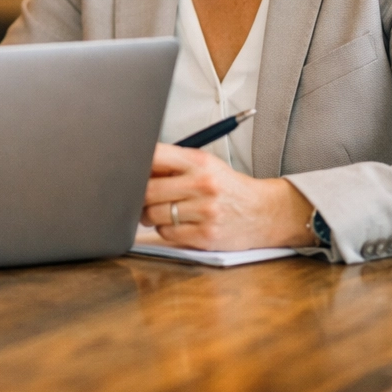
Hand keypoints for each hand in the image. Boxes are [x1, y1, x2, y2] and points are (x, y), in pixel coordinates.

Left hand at [140, 143, 314, 249]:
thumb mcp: (205, 166)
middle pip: (148, 190)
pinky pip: (166, 233)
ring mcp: (205, 212)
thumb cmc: (227, 187)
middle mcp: (202, 185)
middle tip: (143, 197)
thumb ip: (173, 164)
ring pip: (153, 214)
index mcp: (199, 162)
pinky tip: (178, 224)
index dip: (135, 164)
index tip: (128, 170)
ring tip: (163, 211)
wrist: (263, 212)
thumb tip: (133, 167)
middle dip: (139, 196)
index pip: (154, 156)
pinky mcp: (205, 235)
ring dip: (150, 215)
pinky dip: (166, 230)